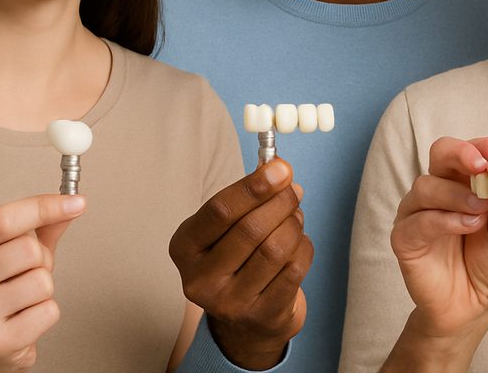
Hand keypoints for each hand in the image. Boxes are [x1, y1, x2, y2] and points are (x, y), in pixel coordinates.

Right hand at [0, 194, 84, 372]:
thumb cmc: (1, 290)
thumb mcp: (14, 251)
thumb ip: (41, 225)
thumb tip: (71, 202)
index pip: (2, 219)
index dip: (44, 207)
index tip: (76, 202)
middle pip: (27, 249)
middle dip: (41, 259)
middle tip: (26, 273)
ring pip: (41, 281)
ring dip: (44, 288)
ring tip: (24, 298)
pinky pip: (49, 310)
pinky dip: (47, 312)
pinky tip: (26, 318)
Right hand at [169, 158, 312, 369]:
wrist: (244, 318)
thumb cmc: (236, 257)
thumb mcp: (227, 226)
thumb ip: (248, 196)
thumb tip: (281, 170)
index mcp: (184, 247)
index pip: (220, 211)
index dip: (254, 187)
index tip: (281, 168)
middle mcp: (200, 279)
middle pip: (250, 230)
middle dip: (280, 202)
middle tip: (293, 191)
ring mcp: (229, 303)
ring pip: (275, 249)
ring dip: (293, 224)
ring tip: (295, 216)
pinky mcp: (261, 315)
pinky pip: (294, 269)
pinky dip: (303, 247)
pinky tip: (298, 242)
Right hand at [383, 137, 487, 369]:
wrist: (471, 309)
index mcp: (466, 182)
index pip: (475, 151)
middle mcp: (440, 190)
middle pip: (442, 152)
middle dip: (463, 152)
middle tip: (485, 164)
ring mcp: (419, 212)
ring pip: (427, 185)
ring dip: (459, 193)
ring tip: (483, 210)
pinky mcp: (405, 237)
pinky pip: (419, 219)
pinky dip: (446, 219)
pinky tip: (468, 226)